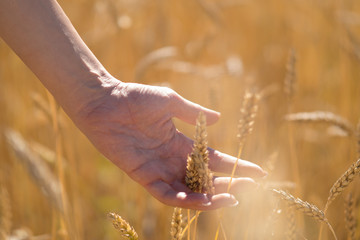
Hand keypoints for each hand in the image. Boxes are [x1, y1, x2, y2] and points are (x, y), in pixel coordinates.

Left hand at [76, 79, 266, 209]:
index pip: (214, 159)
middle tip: (248, 188)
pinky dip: (181, 200)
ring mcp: (159, 169)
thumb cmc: (136, 98)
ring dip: (208, 197)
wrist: (105, 102)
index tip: (259, 172)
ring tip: (230, 198)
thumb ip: (193, 113)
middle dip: (227, 184)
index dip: (236, 166)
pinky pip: (164, 193)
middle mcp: (173, 160)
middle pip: (205, 179)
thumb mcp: (170, 102)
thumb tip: (220, 119)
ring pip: (188, 191)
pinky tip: (199, 201)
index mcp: (182, 143)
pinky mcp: (143, 175)